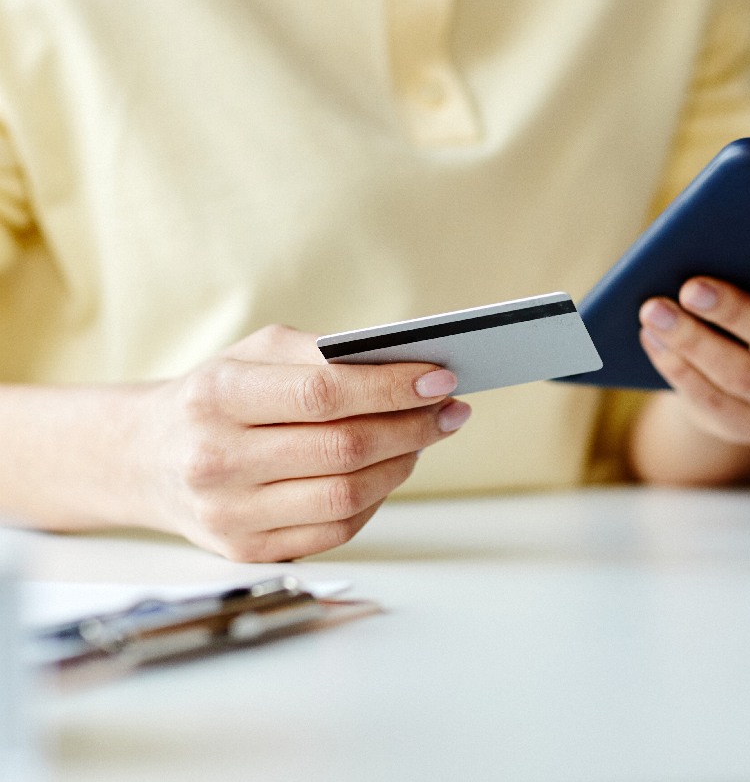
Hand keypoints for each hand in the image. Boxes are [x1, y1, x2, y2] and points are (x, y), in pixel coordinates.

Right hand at [131, 325, 470, 561]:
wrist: (148, 457)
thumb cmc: (216, 395)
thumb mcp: (254, 353)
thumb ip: (322, 354)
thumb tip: (404, 367)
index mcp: (218, 396)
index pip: (323, 394)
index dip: (391, 388)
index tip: (440, 378)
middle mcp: (217, 459)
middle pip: (343, 450)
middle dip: (412, 427)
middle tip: (448, 410)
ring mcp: (230, 514)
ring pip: (346, 496)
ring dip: (402, 464)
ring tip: (423, 437)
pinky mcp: (246, 551)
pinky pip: (336, 530)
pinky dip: (376, 498)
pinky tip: (388, 470)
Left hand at [638, 261, 749, 446]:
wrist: (736, 380)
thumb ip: (748, 268)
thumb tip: (699, 244)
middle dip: (734, 311)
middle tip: (691, 287)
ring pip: (743, 374)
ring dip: (694, 340)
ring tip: (655, 311)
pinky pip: (713, 402)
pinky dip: (679, 368)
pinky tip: (653, 341)